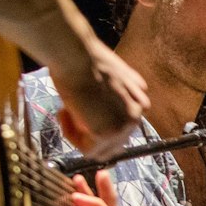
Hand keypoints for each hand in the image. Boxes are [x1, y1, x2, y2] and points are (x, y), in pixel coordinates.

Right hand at [54, 40, 148, 160]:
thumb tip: (133, 92)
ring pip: (100, 149)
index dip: (94, 119)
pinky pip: (88, 151)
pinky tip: (65, 113)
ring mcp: (124, 125)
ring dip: (78, 134)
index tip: (79, 104)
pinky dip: (72, 137)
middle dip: (87, 130)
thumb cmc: (85, 59)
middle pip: (112, 142)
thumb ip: (122, 89)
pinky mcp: (108, 133)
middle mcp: (137, 114)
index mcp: (140, 101)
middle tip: (68, 110)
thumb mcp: (112, 74)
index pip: (120, 127)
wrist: (76, 55)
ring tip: (66, 110)